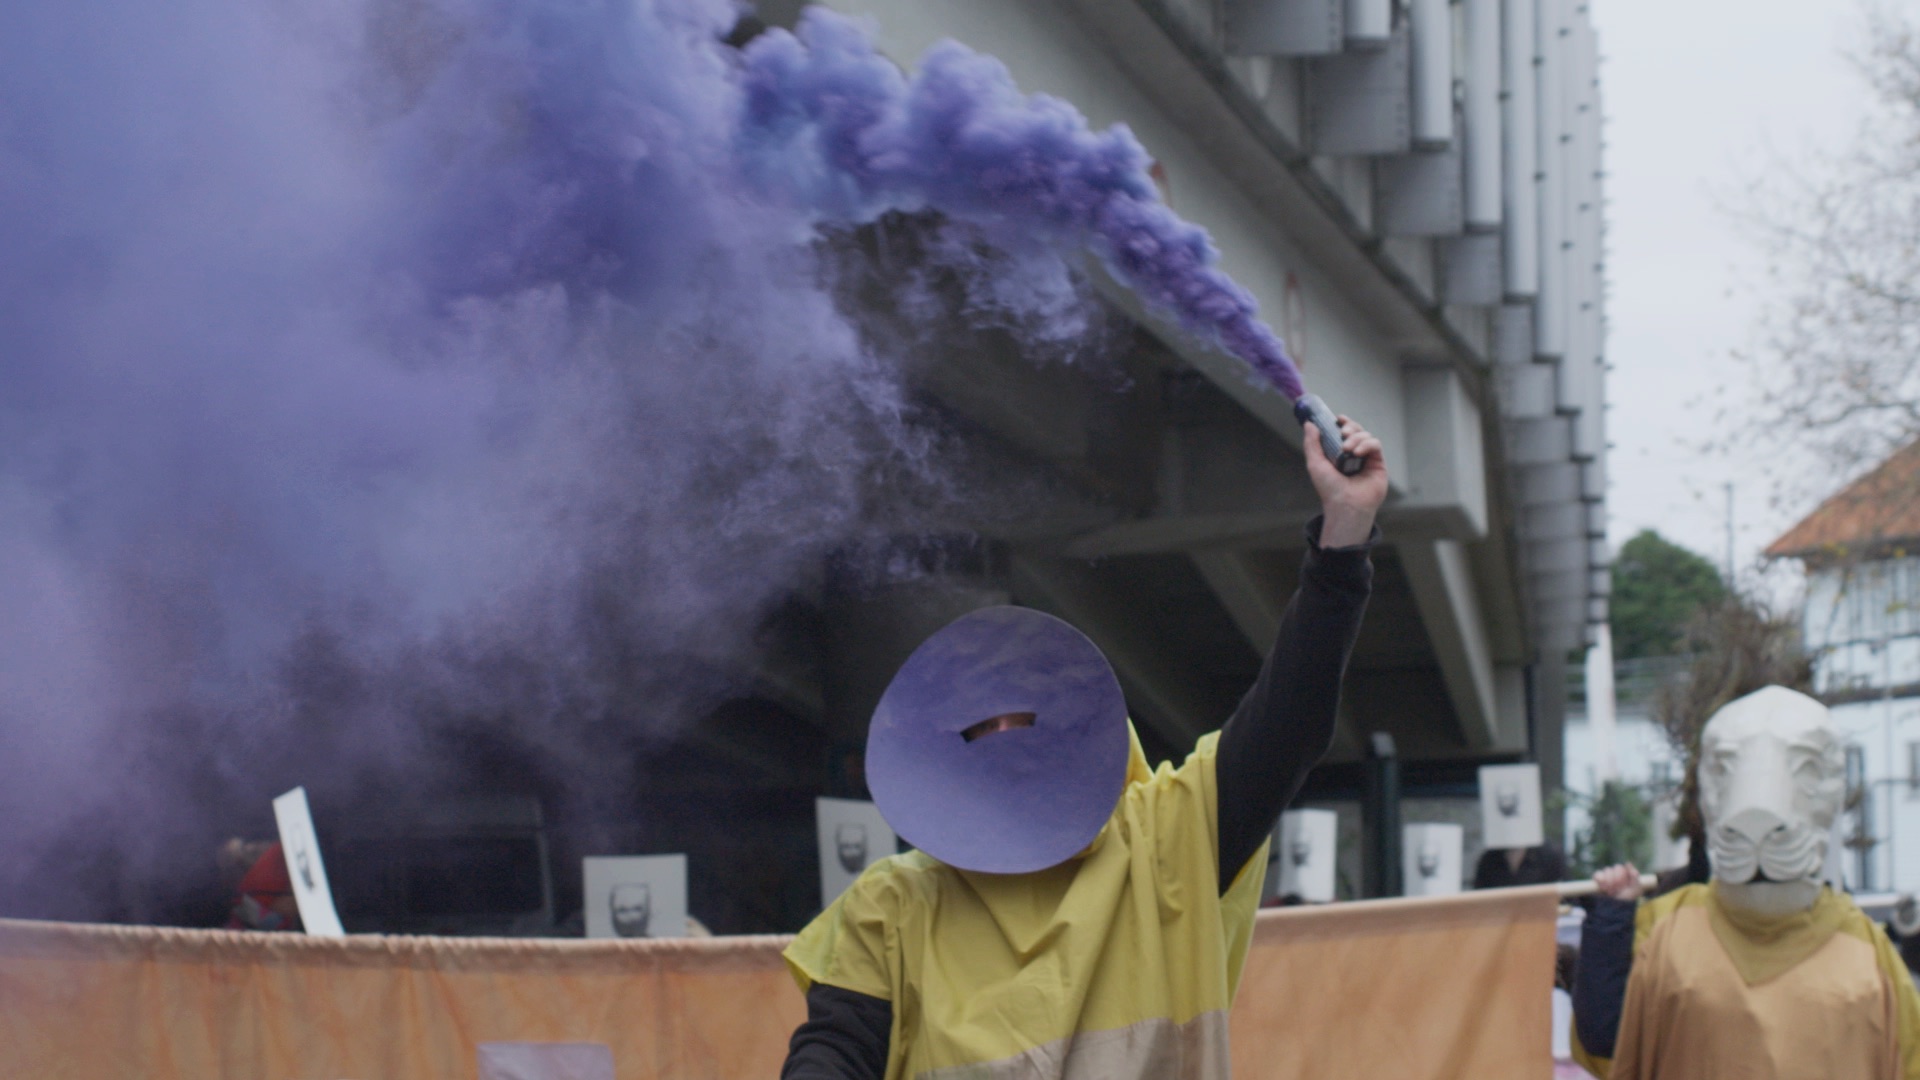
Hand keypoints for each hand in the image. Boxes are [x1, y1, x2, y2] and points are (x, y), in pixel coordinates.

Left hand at [1304, 415, 1385, 547]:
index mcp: (1339, 454)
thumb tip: (1309, 424)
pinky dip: (1367, 444)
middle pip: (1356, 431)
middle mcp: (1354, 455)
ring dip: (1357, 437)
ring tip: (1347, 449)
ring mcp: (1367, 459)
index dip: (1343, 423)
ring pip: (1366, 436)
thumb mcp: (1315, 464)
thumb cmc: (1329, 488)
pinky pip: (1375, 445)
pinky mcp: (1378, 464)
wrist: (1345, 504)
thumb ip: (1312, 444)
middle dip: (1350, 428)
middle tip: (1343, 433)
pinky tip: (1357, 453)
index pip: (1344, 433)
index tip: (1338, 419)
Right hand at [1593, 862, 1644, 901]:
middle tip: (1617, 890)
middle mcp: (1615, 873)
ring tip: (1611, 891)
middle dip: (1616, 880)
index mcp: (1625, 874)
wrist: (1617, 908)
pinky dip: (1600, 880)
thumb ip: (1634, 875)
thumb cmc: (1627, 898)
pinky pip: (1597, 874)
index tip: (1624, 886)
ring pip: (1607, 871)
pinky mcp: (1598, 880)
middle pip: (1614, 868)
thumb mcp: (1635, 888)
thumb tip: (1628, 862)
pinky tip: (1604, 888)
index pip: (1621, 868)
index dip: (1622, 876)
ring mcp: (1606, 876)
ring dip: (1610, 881)